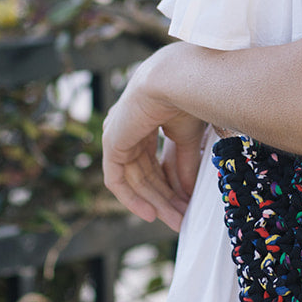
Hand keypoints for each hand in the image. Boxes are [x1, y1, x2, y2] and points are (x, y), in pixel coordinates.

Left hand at [102, 50, 206, 231]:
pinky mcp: (112, 144)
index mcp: (144, 121)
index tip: (187, 205)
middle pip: (145, 174)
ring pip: (134, 180)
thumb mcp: (189, 137)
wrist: (176, 80)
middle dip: (165, 198)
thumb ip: (185, 164)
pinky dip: (132, 199)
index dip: (171, 185)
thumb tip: (188, 193)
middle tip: (182, 219)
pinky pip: (117, 180)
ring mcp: (117, 136)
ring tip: (176, 220)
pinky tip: (150, 214)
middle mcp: (128, 129)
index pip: (153, 162)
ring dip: (155, 202)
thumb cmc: (188, 96)